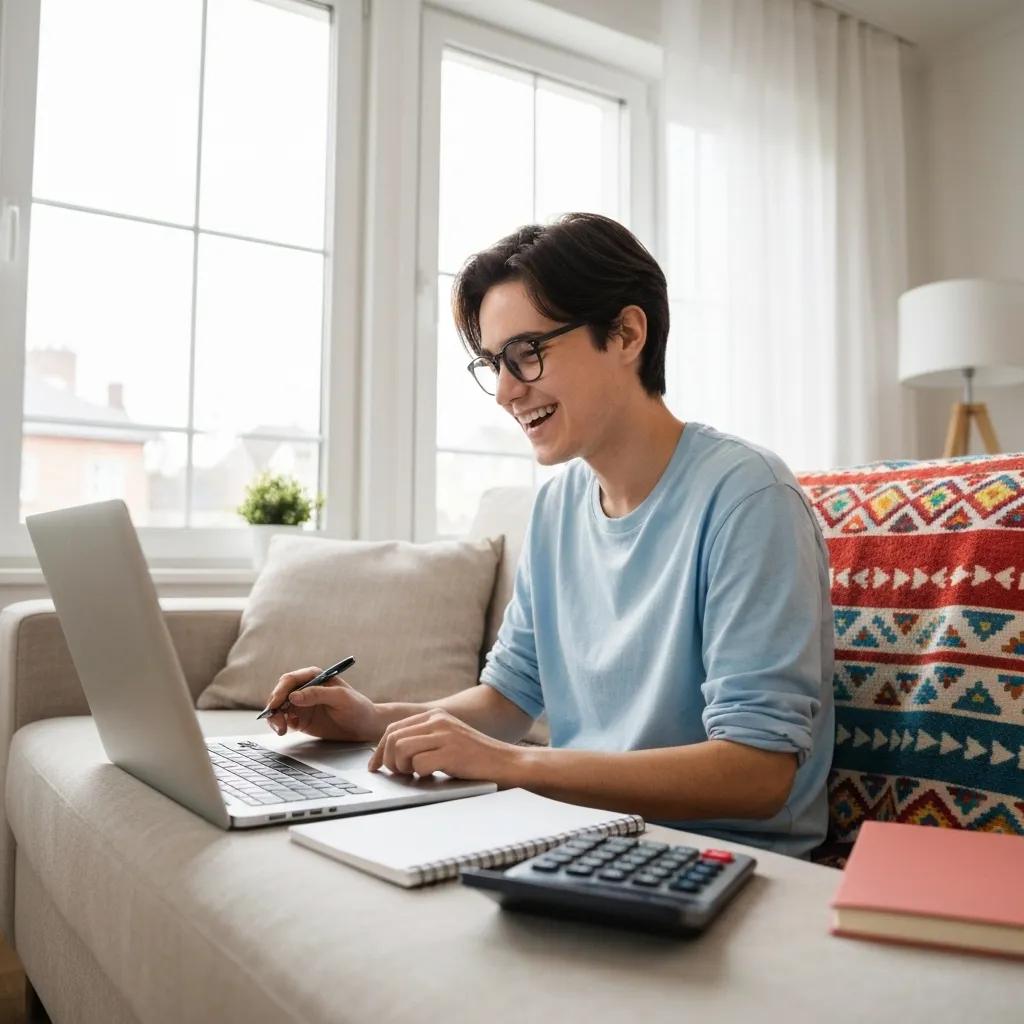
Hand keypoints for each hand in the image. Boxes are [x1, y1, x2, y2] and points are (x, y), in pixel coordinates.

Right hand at [264, 667, 383, 742]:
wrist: (365, 726)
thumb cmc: (357, 707)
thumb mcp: (341, 698)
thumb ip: (318, 694)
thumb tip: (294, 696)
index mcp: (314, 677)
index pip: (290, 680)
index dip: (280, 691)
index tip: (276, 704)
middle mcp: (305, 689)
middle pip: (280, 693)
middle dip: (274, 706)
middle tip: (276, 720)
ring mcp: (302, 704)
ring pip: (279, 708)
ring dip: (275, 717)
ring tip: (281, 729)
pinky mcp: (301, 719)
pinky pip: (284, 720)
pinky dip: (280, 725)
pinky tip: (285, 731)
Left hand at [367, 708, 521, 784]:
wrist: (508, 763)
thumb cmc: (477, 758)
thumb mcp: (448, 740)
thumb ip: (425, 740)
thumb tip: (390, 753)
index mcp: (435, 716)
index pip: (394, 728)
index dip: (380, 749)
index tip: (375, 766)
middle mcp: (438, 721)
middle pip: (393, 737)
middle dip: (387, 760)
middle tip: (396, 774)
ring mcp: (445, 735)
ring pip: (401, 749)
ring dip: (401, 767)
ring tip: (414, 775)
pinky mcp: (451, 752)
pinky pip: (418, 764)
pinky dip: (419, 775)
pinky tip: (430, 777)